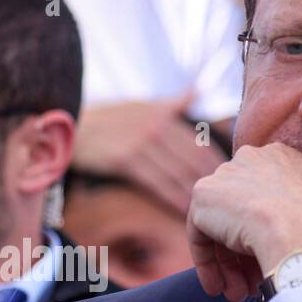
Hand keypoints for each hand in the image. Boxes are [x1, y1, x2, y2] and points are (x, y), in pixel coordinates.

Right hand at [72, 95, 224, 214]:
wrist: (72, 126)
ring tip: (208, 212)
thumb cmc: (109, 118)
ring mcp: (140, 143)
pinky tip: (184, 211)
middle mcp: (156, 127)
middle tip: (224, 202)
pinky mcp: (125, 160)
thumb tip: (197, 90)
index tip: (228, 182)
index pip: (200, 143)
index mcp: (164, 114)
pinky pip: (157, 184)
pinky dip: (173, 198)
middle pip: (193, 160)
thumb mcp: (142, 104)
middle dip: (211, 183)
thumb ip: (172, 102)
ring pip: (177, 174)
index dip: (216, 165)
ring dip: (195, 195)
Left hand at [187, 142, 301, 301]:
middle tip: (254, 284)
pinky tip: (223, 288)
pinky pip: (198, 234)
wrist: (298, 236)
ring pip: (219, 226)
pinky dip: (207, 262)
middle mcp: (246, 160)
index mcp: (278, 156)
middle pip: (239, 213)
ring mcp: (221, 178)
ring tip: (241, 292)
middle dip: (245, 251)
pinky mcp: (201, 200)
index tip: (277, 259)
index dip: (269, 230)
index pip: (264, 196)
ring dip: (228, 263)